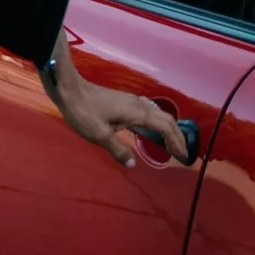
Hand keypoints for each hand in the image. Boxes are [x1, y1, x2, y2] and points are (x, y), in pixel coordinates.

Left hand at [53, 79, 189, 167]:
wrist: (71, 90)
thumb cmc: (85, 113)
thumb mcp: (100, 135)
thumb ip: (118, 150)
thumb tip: (133, 164)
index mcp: (138, 113)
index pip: (165, 127)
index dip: (177, 142)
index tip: (183, 157)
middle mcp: (140, 105)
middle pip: (166, 119)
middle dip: (178, 136)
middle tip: (183, 154)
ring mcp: (133, 101)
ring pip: (159, 114)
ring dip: (168, 129)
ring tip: (172, 144)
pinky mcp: (125, 102)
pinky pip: (150, 113)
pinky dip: (158, 123)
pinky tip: (151, 130)